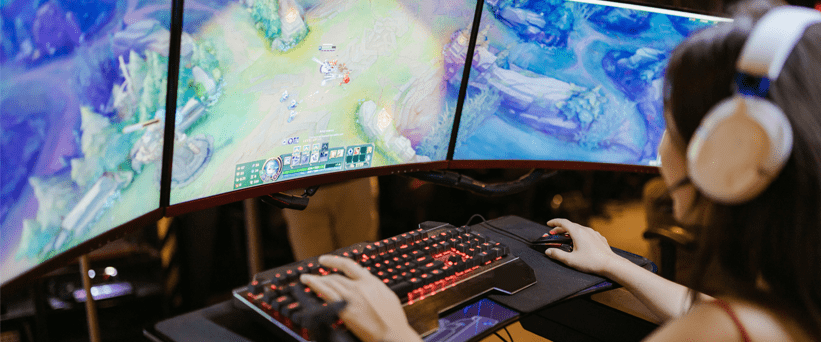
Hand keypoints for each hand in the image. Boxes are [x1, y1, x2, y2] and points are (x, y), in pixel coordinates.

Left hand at [300, 255, 420, 341]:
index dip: (334, 261)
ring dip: (315, 279)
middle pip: (336, 276)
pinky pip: (326, 294)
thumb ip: (374, 286)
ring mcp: (351, 297)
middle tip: (314, 276)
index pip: (348, 265)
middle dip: (323, 275)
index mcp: (371, 281)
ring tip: (306, 278)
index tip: (325, 260)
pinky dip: (316, 287)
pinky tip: (309, 285)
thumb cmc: (393, 320)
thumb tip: (367, 280)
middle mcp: (359, 286)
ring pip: (329, 283)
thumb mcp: (387, 295)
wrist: (393, 334)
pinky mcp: (345, 310)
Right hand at [544, 218, 621, 275]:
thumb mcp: (571, 260)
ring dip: (570, 231)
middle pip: (570, 225)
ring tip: (566, 237)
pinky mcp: (599, 238)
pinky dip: (580, 234)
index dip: (554, 222)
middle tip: (554, 234)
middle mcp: (586, 230)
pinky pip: (587, 233)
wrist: (611, 264)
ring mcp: (593, 233)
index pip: (563, 222)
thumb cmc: (591, 262)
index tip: (548, 224)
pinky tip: (580, 241)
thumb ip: (557, 254)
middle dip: (560, 228)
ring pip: (579, 228)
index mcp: (577, 232)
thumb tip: (548, 251)